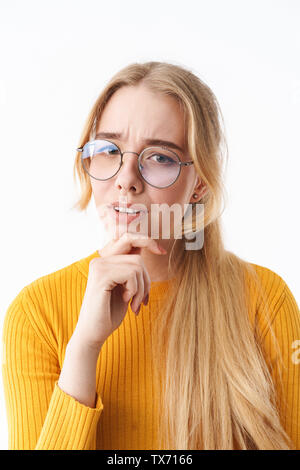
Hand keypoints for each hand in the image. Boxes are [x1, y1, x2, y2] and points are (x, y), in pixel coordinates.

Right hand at [72, 232, 166, 349]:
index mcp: (104, 261)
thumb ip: (131, 269)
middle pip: (138, 259)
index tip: (162, 251)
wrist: (93, 334)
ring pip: (136, 266)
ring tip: (134, 304)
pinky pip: (131, 274)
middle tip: (142, 301)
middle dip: (146, 281)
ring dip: (141, 289)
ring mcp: (99, 267)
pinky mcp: (101, 276)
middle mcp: (99, 260)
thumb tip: (148, 248)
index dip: (148, 241)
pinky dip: (134, 290)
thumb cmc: (109, 313)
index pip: (130, 242)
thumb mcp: (125, 287)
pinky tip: (126, 301)